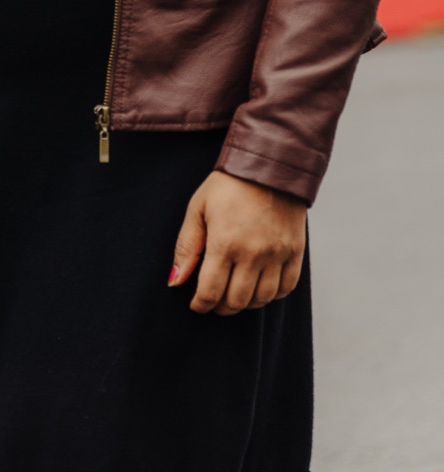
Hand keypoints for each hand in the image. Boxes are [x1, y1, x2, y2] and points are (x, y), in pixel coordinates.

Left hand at [170, 169, 305, 313]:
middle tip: (214, 302)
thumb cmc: (228, 185)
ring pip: (262, 299)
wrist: (269, 164)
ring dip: (245, 304)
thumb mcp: (198, 209)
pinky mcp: (295, 252)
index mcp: (224, 243)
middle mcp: (253, 253)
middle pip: (236, 301)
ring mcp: (277, 254)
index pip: (210, 292)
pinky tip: (260, 287)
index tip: (196, 305)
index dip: (201, 305)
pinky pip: (286, 288)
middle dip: (221, 307)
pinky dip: (272, 295)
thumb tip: (176, 281)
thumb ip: (187, 247)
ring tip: (234, 295)